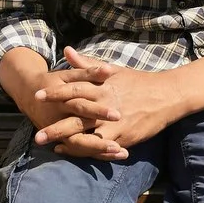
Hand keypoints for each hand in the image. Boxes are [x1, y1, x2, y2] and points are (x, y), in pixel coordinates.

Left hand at [35, 48, 186, 155]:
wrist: (166, 96)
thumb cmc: (137, 82)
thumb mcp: (112, 70)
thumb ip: (87, 64)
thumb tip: (66, 51)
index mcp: (102, 88)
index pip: (75, 89)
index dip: (56, 93)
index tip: (37, 95)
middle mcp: (106, 106)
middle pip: (76, 117)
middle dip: (56, 127)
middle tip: (37, 135)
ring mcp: (114, 124)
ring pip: (88, 136)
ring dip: (68, 143)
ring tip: (50, 147)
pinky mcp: (123, 137)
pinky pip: (101, 146)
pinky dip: (86, 150)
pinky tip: (70, 151)